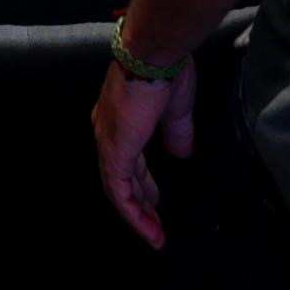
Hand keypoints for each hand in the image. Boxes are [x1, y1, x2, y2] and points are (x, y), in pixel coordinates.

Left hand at [91, 57, 196, 248]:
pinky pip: (120, 192)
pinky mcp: (115, 152)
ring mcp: (109, 142)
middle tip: (154, 222)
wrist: (153, 55)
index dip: (143, 181)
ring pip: (119, 189)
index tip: (155, 198)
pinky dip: (134, 213)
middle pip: (123, 176)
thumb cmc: (165, 70)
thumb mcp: (176, 107)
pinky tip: (148, 227)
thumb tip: (181, 153)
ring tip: (155, 235)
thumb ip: (177, 132)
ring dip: (138, 215)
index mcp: (121, 118)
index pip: (128, 158)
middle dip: (140, 202)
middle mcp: (108, 130)